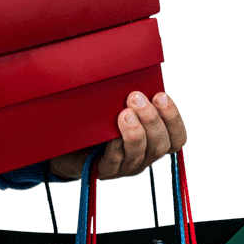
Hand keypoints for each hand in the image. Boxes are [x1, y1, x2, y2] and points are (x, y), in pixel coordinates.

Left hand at [48, 91, 185, 180]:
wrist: (67, 145)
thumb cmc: (97, 121)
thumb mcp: (116, 105)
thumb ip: (130, 98)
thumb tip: (134, 72)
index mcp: (153, 140)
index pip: (177, 137)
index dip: (173, 118)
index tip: (161, 96)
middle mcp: (143, 156)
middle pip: (160, 145)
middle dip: (151, 120)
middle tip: (135, 97)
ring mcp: (125, 166)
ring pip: (138, 155)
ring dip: (134, 133)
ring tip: (124, 114)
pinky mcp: (104, 170)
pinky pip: (114, 163)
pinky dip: (116, 150)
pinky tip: (112, 138)